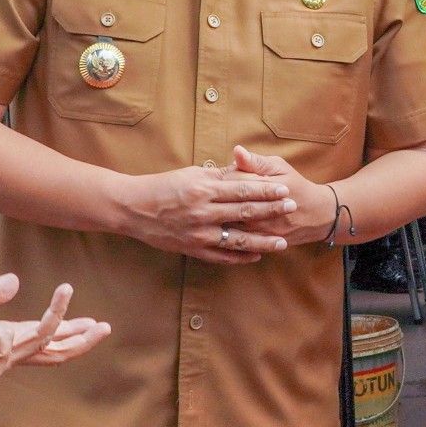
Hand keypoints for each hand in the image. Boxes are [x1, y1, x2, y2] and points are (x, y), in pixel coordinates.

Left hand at [0, 274, 111, 381]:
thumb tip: (17, 281)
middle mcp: (7, 353)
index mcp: (5, 338)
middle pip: (54, 352)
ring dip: (58, 318)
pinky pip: (5, 340)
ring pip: (42, 343)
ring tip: (66, 291)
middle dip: (80, 340)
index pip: (44, 336)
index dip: (68, 329)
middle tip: (104, 327)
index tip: (92, 321)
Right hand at [117, 163, 296, 261]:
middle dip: (271, 210)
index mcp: (204, 190)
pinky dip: (240, 257)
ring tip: (282, 243)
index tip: (284, 190)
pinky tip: (256, 256)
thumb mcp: (191, 174)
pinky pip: (221, 256)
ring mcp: (198, 233)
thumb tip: (243, 169)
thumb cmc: (162, 187)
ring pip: (237, 239)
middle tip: (292, 209)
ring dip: (262, 241)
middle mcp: (203, 212)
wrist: (133, 209)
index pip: (242, 189)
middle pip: (245, 212)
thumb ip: (218, 175)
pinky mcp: (192, 249)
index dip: (265, 190)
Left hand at [230, 147, 338, 248]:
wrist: (318, 215)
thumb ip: (256, 161)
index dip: (224, 176)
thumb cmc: (296, 186)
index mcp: (266, 186)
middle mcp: (263, 209)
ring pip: (231, 222)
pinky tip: (228, 226)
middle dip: (221, 197)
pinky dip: (231, 232)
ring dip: (223, 215)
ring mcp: (263, 229)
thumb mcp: (280, 167)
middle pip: (228, 202)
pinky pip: (239, 239)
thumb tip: (237, 151)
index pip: (232, 179)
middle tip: (218, 193)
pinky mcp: (263, 243)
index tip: (224, 175)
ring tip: (221, 208)